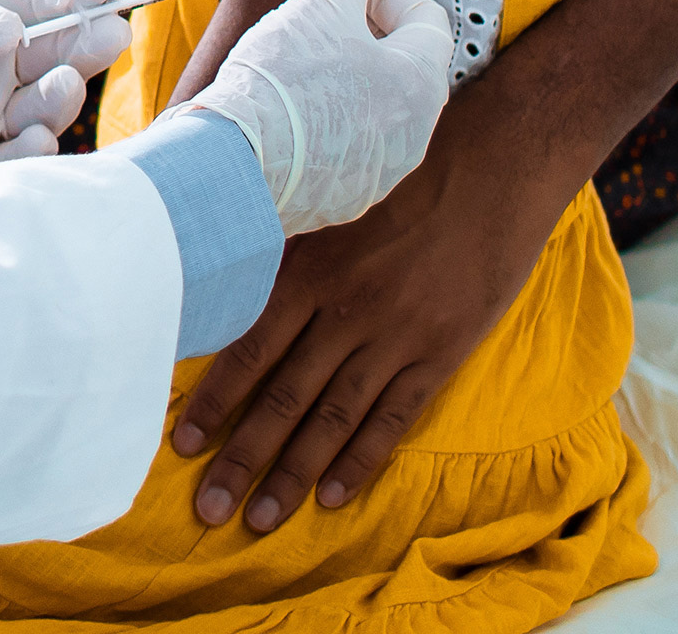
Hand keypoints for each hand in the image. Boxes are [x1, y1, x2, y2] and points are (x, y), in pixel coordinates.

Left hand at [0, 0, 134, 173]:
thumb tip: (10, 26)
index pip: (30, 0)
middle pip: (51, 54)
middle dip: (84, 42)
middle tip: (111, 32)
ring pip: (41, 107)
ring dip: (61, 97)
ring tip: (62, 85)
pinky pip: (13, 161)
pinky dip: (32, 151)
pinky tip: (37, 138)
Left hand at [165, 90, 556, 532]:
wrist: (495, 160)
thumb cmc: (400, 167)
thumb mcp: (327, 191)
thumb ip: (276, 232)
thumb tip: (214, 254)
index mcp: (309, 265)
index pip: (246, 346)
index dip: (214, 400)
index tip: (182, 444)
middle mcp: (346, 309)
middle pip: (283, 397)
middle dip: (241, 457)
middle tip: (208, 510)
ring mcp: (397, 335)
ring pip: (332, 419)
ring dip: (292, 474)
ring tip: (258, 517)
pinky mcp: (442, 351)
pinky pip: (394, 418)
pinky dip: (360, 460)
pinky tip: (332, 497)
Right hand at [180, 0, 452, 233]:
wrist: (235, 161)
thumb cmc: (287, 78)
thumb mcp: (320, 3)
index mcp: (421, 85)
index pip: (427, 19)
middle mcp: (414, 136)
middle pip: (402, 62)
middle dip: (366, 26)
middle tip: (324, 6)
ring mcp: (380, 172)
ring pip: (374, 104)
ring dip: (346, 69)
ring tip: (300, 51)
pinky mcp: (343, 195)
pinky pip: (345, 142)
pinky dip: (326, 113)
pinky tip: (288, 99)